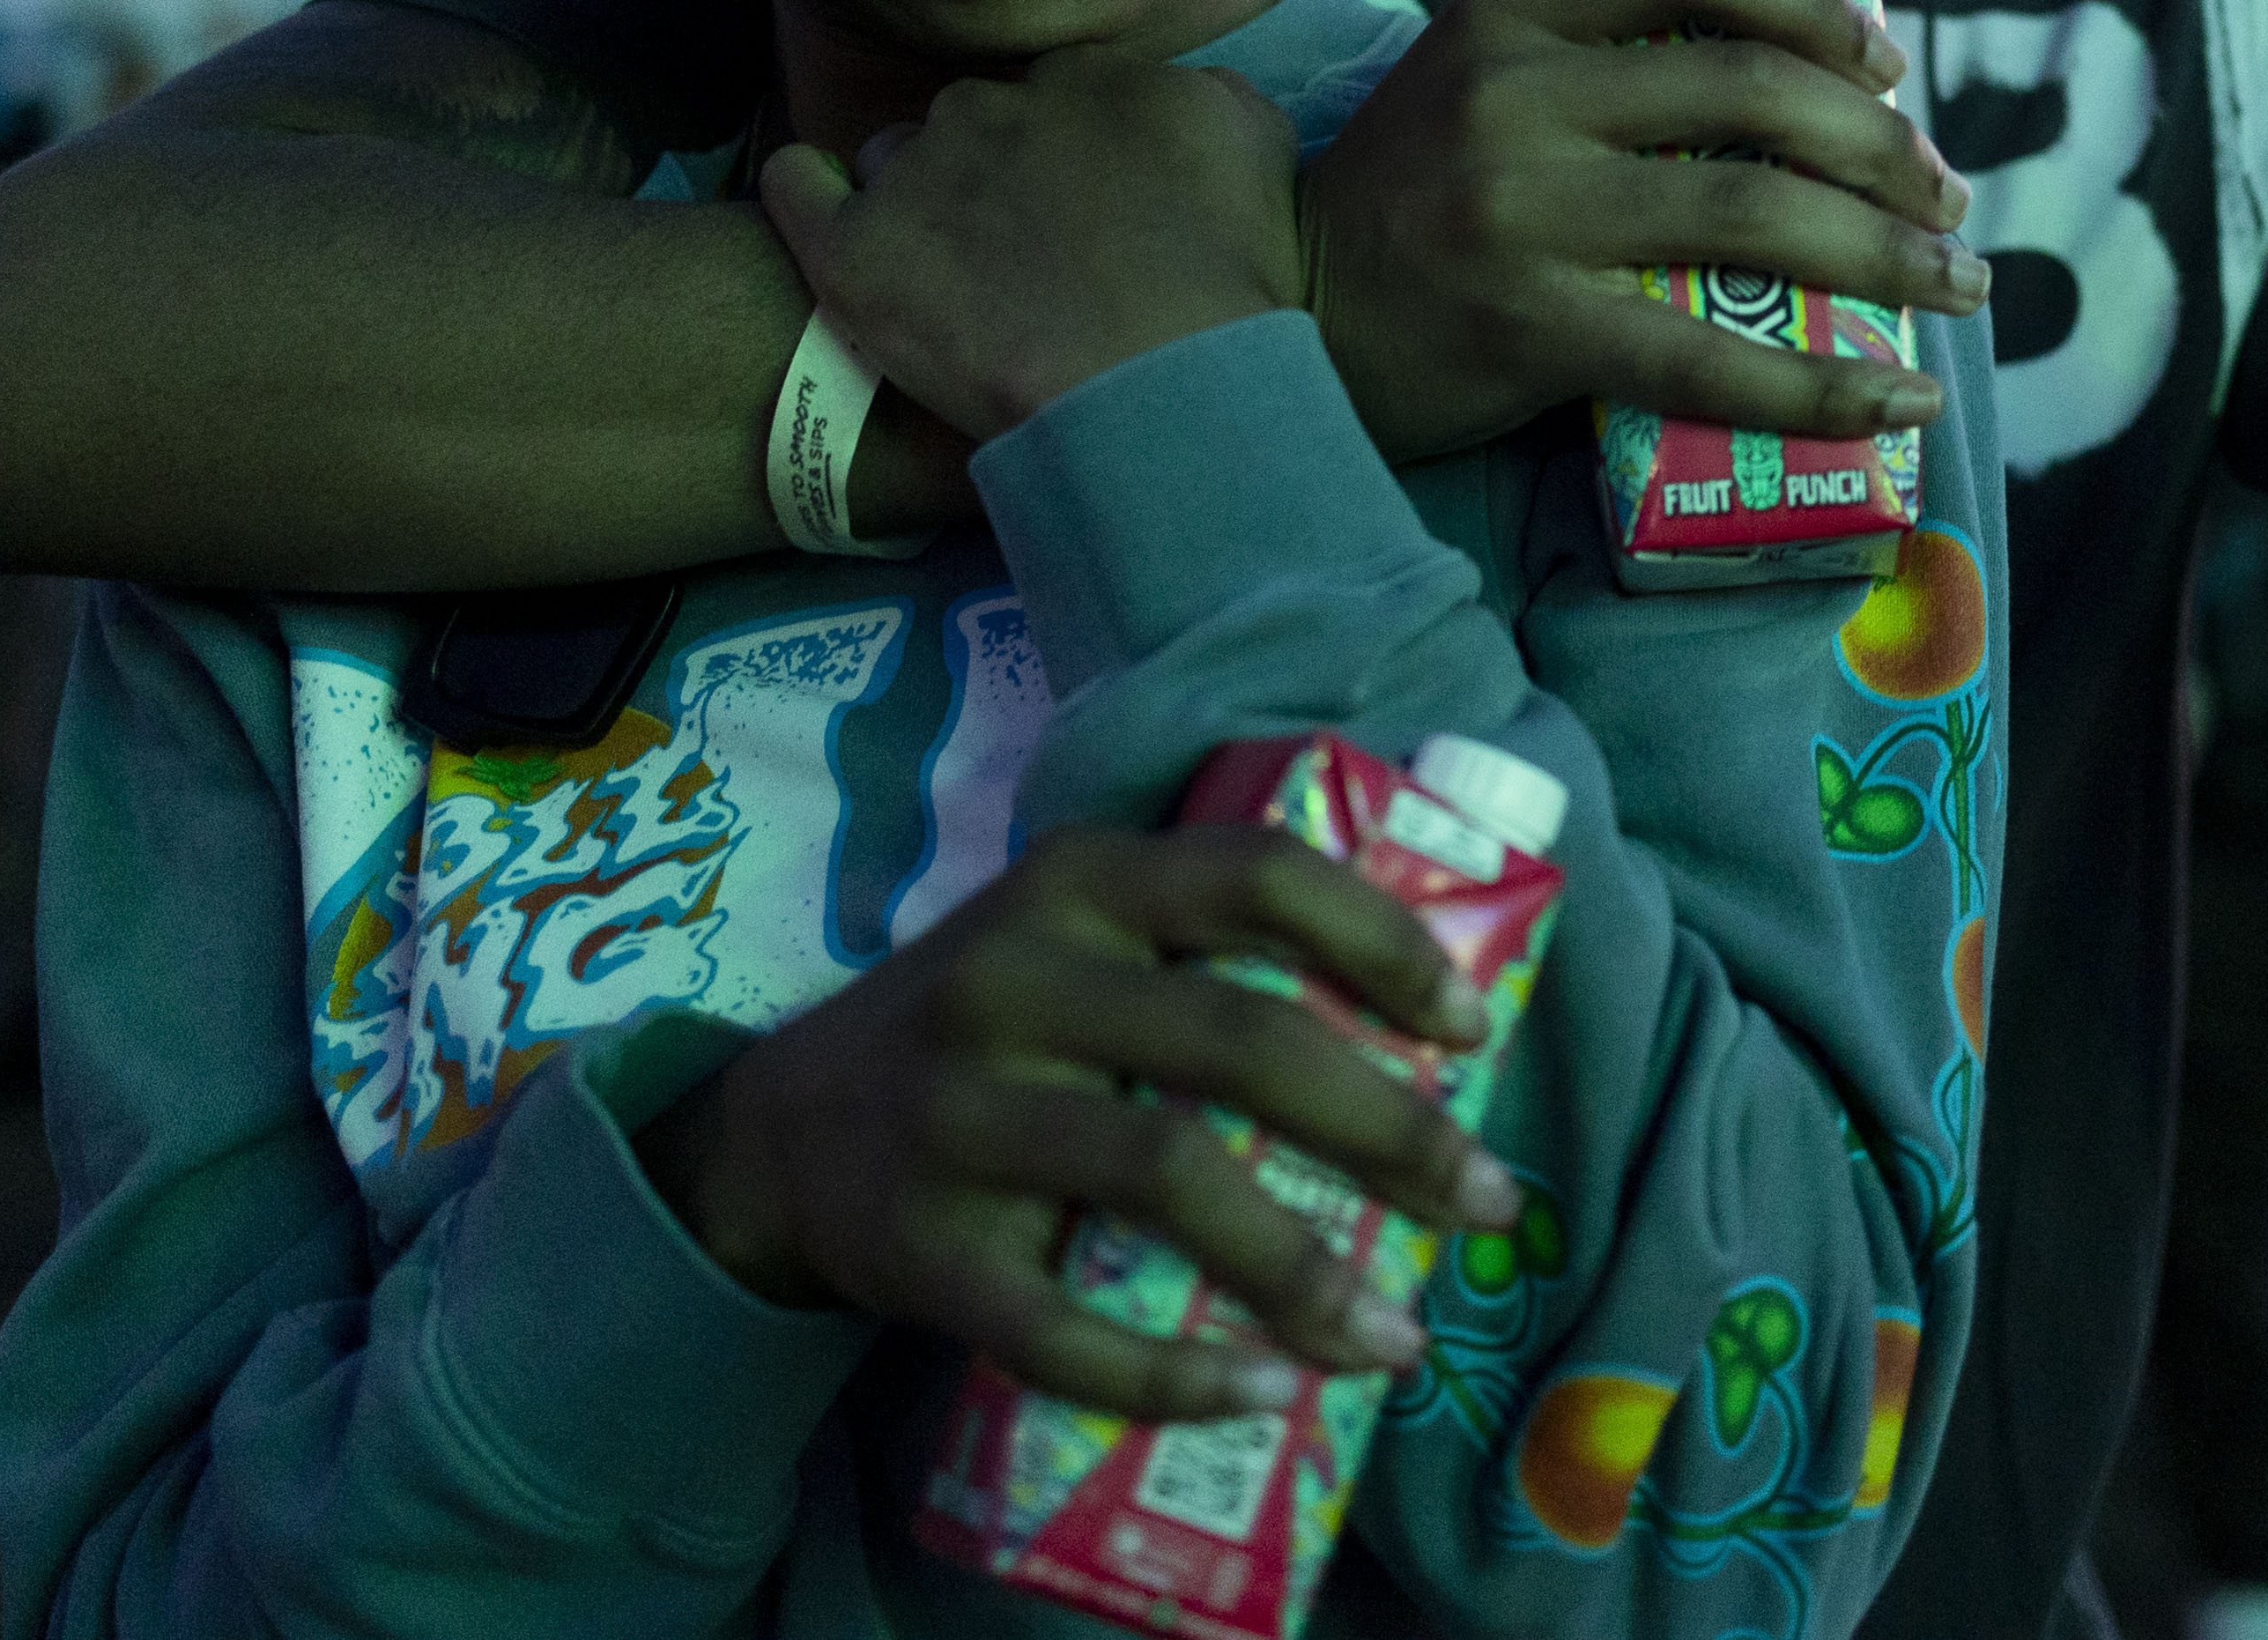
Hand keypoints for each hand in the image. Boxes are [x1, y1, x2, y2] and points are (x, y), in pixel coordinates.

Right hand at [641, 823, 1527, 1417]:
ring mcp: (959, 1110)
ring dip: (1307, 1272)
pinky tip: (1263, 1393)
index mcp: (1078, 882)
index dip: (1385, 941)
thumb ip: (1205, 955)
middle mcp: (1014, 976)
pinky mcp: (920, 1244)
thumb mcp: (1075, 938)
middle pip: (1239, 1039)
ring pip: (1167, 1178)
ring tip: (1396, 1340)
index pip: (1259, 874)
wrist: (778, 1133)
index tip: (1474, 1029)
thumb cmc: (991, 1029)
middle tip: (1489, 1201)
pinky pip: (1058, 1327)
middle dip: (1392, 1128)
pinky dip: (1173, 1373)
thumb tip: (1422, 1038)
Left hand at [761, 51, 1302, 440]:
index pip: (1058, 96)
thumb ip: (1208, 97)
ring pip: (897, 159)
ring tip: (951, 277)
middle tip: (1030, 259)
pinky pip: (797, 187)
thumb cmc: (1229, 283)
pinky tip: (813, 196)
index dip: (1071, 156)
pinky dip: (801, 186)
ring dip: (917, 198)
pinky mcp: (857, 252)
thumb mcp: (1258, 147)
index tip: (1088, 214)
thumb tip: (1178, 90)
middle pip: (975, 122)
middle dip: (994, 174)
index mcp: (1088, 80)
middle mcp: (994, 107)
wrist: (1164, 384)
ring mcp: (918, 176)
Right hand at [1302, 0, 1987, 460]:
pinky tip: (1897, 399)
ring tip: (1955, 283)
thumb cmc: (1411, 198)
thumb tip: (1788, 79)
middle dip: (1882, 148)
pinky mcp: (1530, 327)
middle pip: (1751, 94)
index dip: (1812, 7)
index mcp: (1508, 17)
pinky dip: (1821, 384)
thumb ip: (1592, 57)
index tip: (1885, 66)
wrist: (1281, 310)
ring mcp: (1520, 213)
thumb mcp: (1473, 78)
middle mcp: (1515, 98)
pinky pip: (1707, 356)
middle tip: (1948, 194)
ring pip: (1750, 217)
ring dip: (1884, 253)